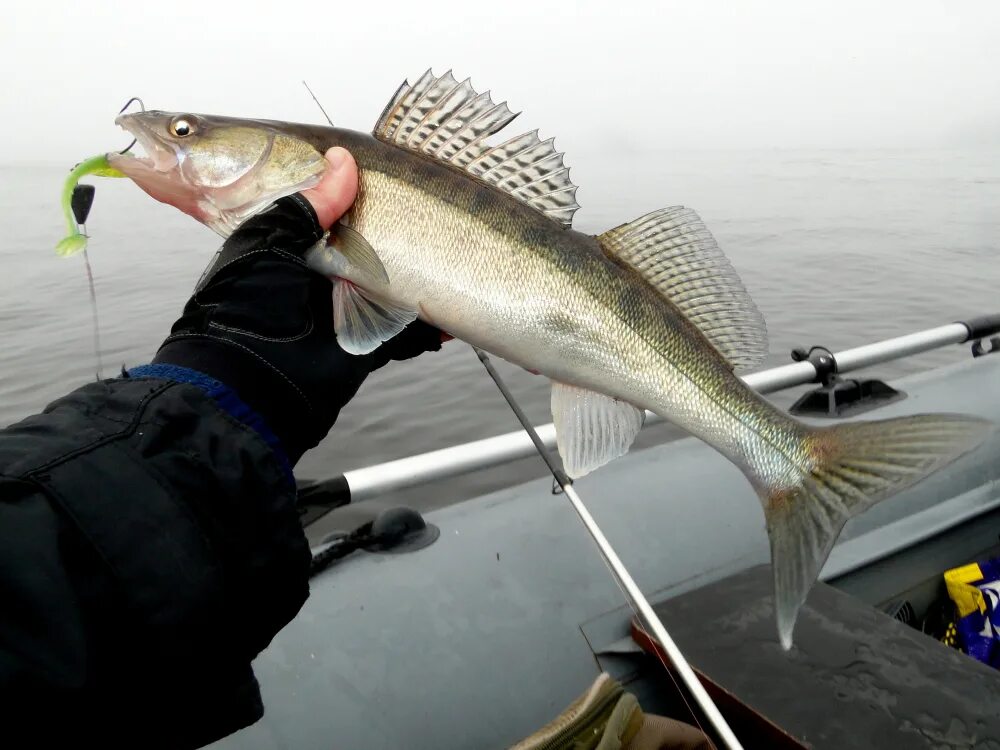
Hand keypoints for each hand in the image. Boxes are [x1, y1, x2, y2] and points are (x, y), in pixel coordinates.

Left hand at [152, 148, 445, 464]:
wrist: (250, 385)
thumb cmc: (245, 309)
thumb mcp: (269, 241)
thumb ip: (309, 204)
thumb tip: (342, 162)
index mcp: (292, 247)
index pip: (334, 214)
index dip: (362, 198)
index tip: (394, 180)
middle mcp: (323, 277)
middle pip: (373, 249)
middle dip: (403, 237)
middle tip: (435, 215)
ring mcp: (348, 310)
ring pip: (396, 288)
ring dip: (424, 279)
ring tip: (455, 258)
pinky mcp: (368, 342)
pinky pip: (408, 331)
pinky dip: (432, 325)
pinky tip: (454, 312)